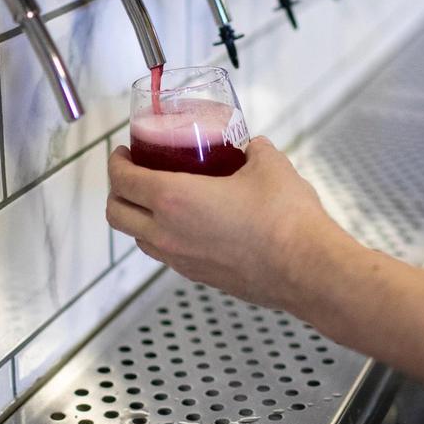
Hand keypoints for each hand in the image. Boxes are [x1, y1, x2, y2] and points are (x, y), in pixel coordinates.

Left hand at [106, 136, 342, 308]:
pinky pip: (166, 255)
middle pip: (117, 214)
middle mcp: (168, 233)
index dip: (116, 162)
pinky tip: (189, 224)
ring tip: (157, 199)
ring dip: (138, 217)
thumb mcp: (269, 164)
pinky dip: (163, 237)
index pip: (123, 180)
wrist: (307, 268)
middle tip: (132, 173)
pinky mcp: (200, 277)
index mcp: (173, 199)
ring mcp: (181, 260)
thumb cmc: (284, 218)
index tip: (122, 152)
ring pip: (139, 239)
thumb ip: (254, 149)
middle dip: (117, 191)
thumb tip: (252, 145)